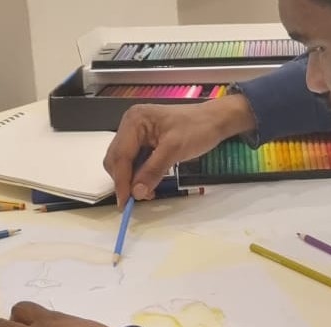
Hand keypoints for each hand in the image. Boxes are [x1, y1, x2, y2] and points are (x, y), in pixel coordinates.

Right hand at [103, 94, 255, 204]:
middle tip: (139, 198)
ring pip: (124, 163)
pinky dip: (139, 174)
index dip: (121, 181)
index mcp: (134, 120)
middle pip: (116, 160)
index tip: (125, 202)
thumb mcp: (175, 149)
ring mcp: (136, 133)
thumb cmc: (198, 128)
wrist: (214, 120)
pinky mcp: (143, 141)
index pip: (120, 155)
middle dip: (125, 180)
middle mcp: (130, 125)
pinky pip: (134, 162)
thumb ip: (153, 170)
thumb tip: (136, 192)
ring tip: (147, 191)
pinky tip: (149, 182)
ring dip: (132, 180)